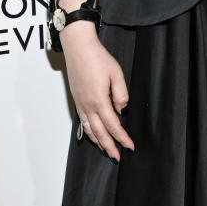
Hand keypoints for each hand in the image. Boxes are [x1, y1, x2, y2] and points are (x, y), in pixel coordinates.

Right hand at [61, 22, 133, 161]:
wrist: (78, 47)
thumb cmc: (97, 58)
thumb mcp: (116, 74)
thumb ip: (121, 94)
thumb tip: (123, 110)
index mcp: (99, 100)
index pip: (113, 125)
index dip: (122, 138)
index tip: (130, 147)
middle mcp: (88, 105)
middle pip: (100, 132)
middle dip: (109, 147)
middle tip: (117, 158)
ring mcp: (80, 104)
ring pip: (90, 129)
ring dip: (99, 142)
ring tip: (107, 151)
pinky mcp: (77, 100)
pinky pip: (83, 122)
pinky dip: (90, 133)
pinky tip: (94, 135)